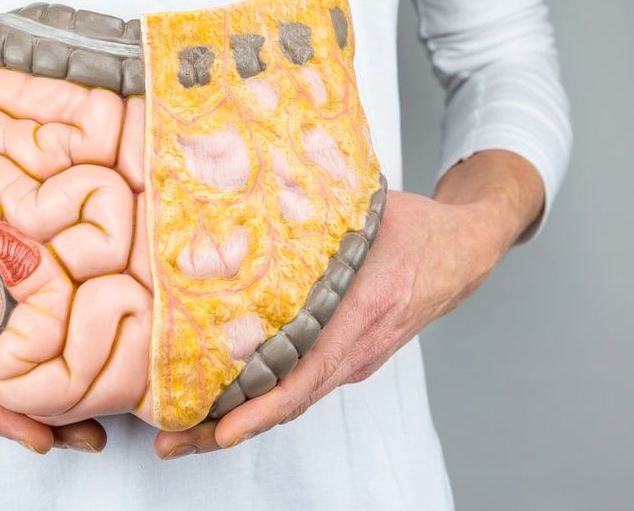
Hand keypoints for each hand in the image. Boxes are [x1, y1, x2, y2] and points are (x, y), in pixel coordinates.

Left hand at [155, 150, 543, 458]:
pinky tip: (222, 401)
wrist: (464, 251)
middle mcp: (358, 348)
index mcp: (363, 311)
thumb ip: (317, 211)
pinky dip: (263, 400)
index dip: (263, 406)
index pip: (308, 371)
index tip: (222, 428)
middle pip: (290, 401)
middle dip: (228, 427)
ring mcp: (355, 358)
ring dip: (239, 418)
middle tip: (172, 442)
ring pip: (293, 399)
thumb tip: (252, 195)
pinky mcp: (350, 357)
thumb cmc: (418, 230)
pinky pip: (302, 384)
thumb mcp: (368, 212)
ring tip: (182, 431)